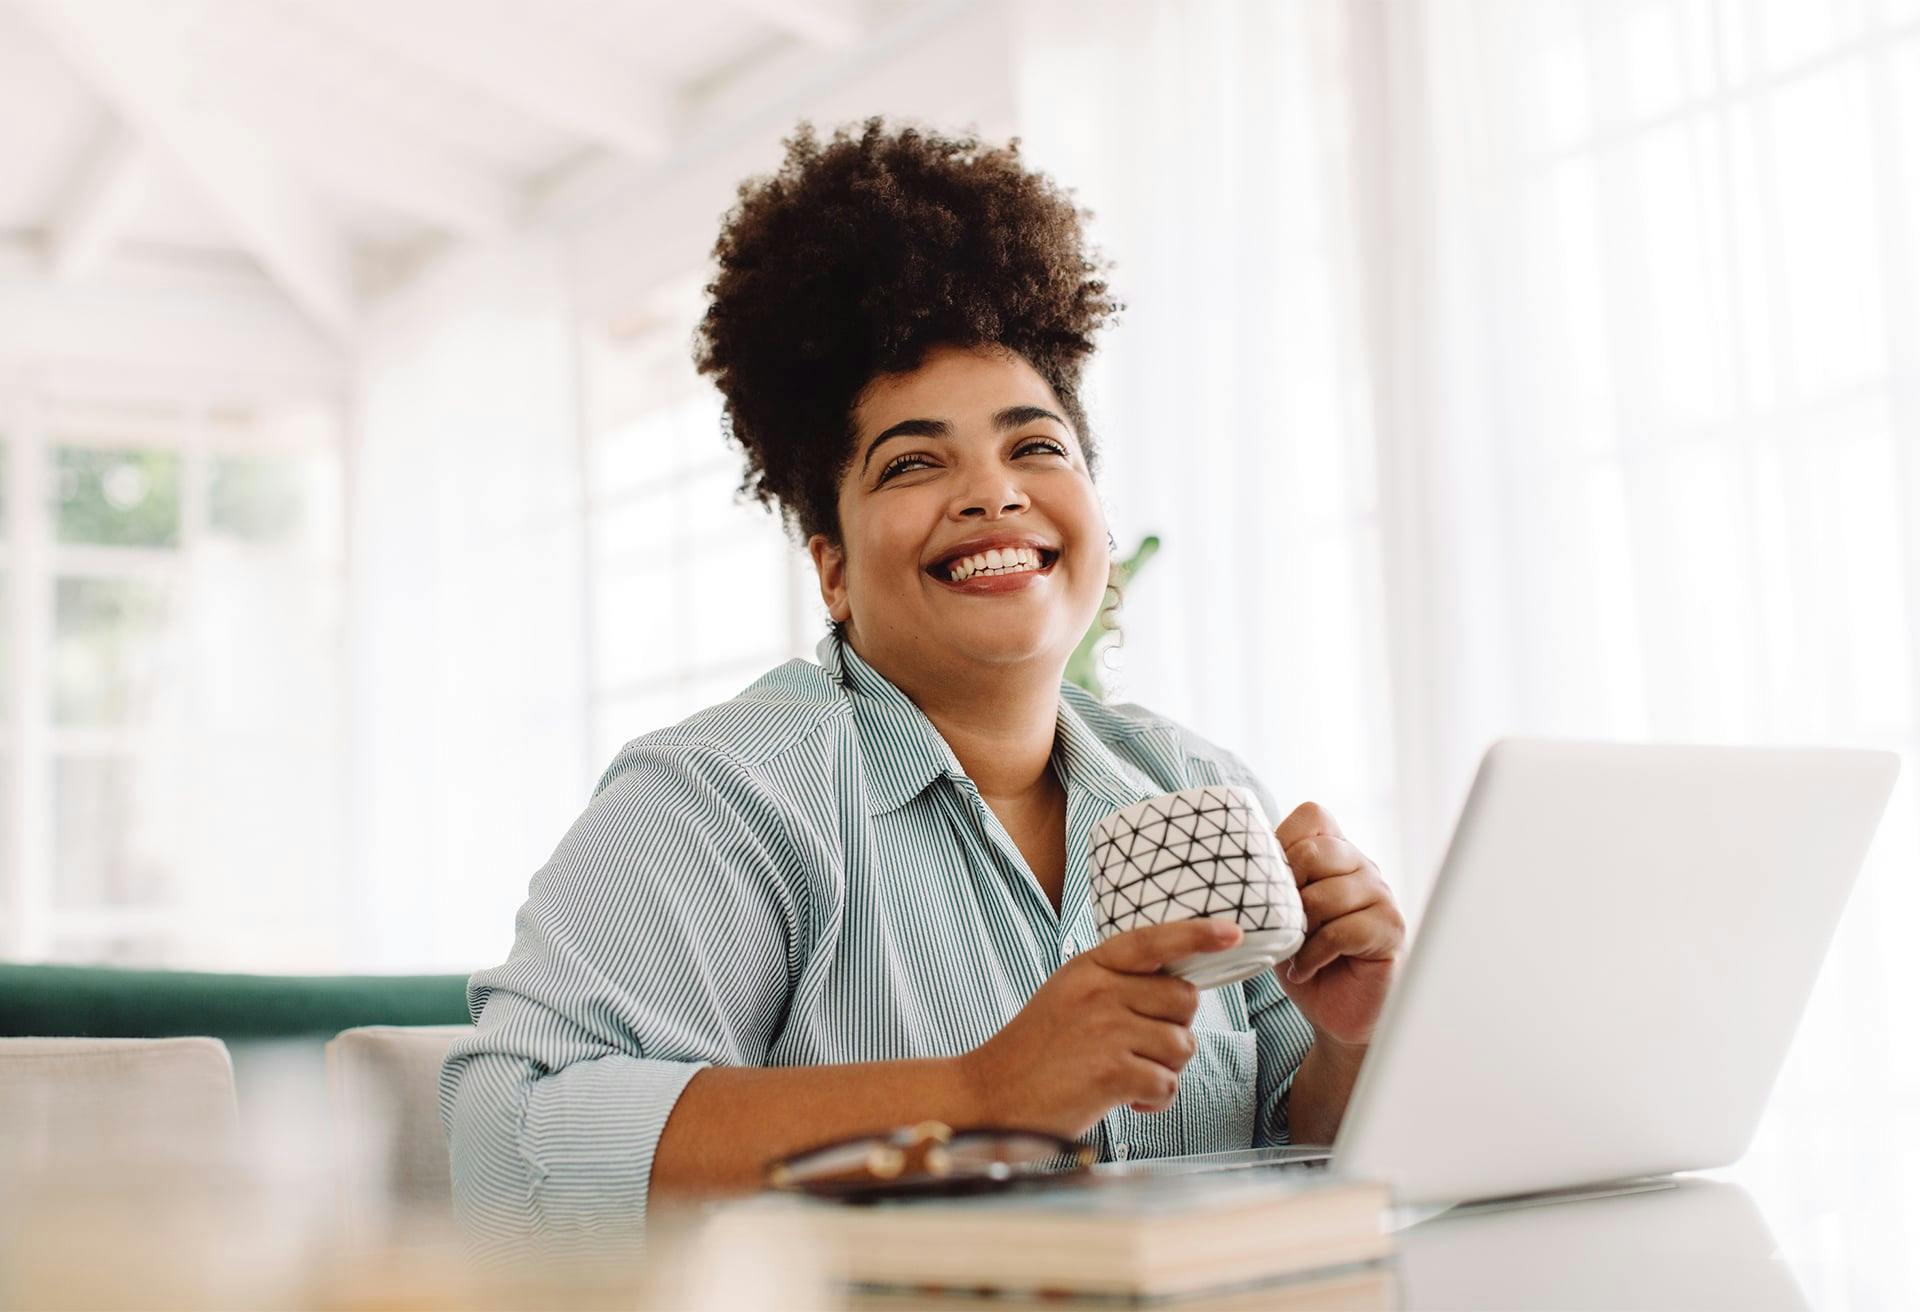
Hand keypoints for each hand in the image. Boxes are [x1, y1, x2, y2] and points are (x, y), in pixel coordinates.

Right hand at [958, 918, 1241, 1137]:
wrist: (990, 1096)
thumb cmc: (1036, 1052)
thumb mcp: (1069, 996)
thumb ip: (1115, 985)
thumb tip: (1181, 991)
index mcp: (1089, 966)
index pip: (1153, 941)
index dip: (1197, 934)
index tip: (1234, 931)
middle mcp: (1100, 990)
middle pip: (1184, 999)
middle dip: (1176, 1028)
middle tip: (1142, 1049)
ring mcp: (1106, 1029)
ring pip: (1182, 1044)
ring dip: (1164, 1069)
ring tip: (1126, 1077)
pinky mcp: (1112, 1072)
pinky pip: (1168, 1083)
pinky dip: (1154, 1100)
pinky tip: (1124, 1100)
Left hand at [1273, 802, 1404, 1049]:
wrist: (1335, 1012)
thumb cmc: (1302, 958)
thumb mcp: (1276, 914)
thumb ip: (1267, 882)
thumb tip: (1230, 861)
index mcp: (1336, 852)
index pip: (1312, 816)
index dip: (1282, 842)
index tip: (1268, 882)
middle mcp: (1362, 866)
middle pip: (1316, 851)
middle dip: (1286, 889)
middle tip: (1279, 923)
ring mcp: (1381, 895)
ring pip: (1327, 894)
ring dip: (1299, 929)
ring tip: (1292, 951)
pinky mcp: (1391, 929)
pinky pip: (1342, 931)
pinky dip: (1313, 955)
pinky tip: (1305, 969)